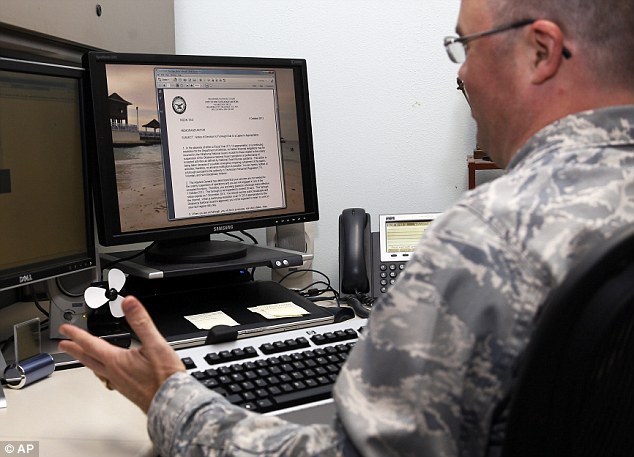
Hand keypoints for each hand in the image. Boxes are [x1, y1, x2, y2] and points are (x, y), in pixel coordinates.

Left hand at [58, 295, 185, 412]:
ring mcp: (119, 383)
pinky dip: (100, 370)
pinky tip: (108, 372)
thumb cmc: (164, 377)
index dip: (77, 335)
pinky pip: (106, 377)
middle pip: (88, 359)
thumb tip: (129, 303)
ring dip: (86, 360)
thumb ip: (141, 322)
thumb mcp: (155, 343)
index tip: (65, 329)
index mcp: (117, 360)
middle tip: (63, 345)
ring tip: (83, 357)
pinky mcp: (127, 389)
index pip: (91, 344)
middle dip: (75, 350)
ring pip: (96, 369)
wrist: (171, 403)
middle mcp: (113, 373)